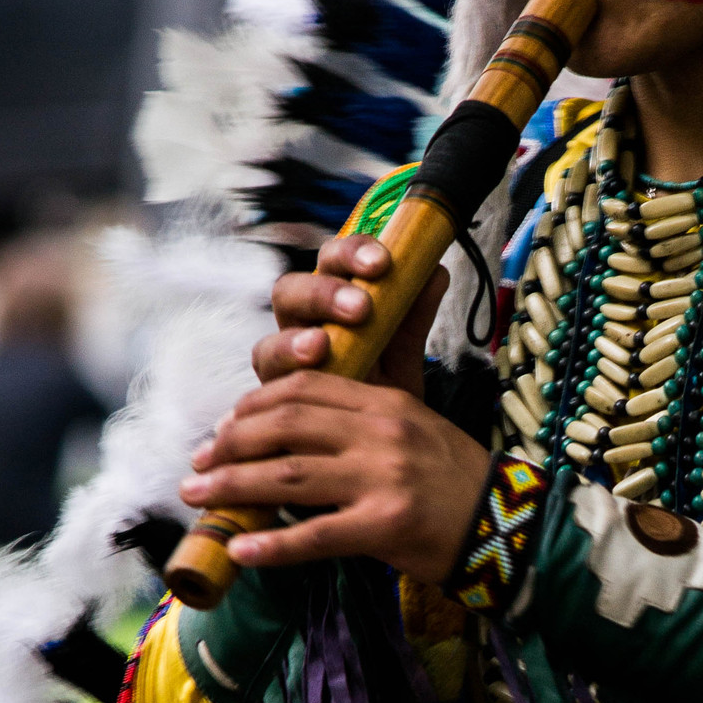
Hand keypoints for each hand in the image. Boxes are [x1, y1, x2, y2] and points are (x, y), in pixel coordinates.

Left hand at [182, 372, 491, 580]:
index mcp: (385, 403)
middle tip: (198, 462)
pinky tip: (240, 549)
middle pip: (284, 426)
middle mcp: (381, 433)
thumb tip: (297, 425)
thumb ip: (362, 418)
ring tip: (197, 497)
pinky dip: (271, 545)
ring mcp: (382, 478)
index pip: (303, 389)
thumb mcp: (415, 429)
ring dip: (232, 486)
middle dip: (229, 444)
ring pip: (287, 476)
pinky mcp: (385, 525)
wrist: (508, 525)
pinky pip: (315, 535)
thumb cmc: (456, 482)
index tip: (225, 427)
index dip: (253, 406)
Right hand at [252, 233, 447, 397]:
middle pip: (290, 290)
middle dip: (323, 293)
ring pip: (269, 340)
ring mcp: (281, 366)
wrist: (377, 449)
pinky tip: (305, 378)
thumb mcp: (405, 354)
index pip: (332, 262)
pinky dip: (282, 379)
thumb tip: (436, 271)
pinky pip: (266, 387)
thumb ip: (414, 316)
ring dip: (293, 339)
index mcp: (330, 301)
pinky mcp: (273, 401)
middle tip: (360, 307)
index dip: (351, 253)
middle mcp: (300, 327)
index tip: (382, 262)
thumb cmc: (384, 392)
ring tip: (321, 346)